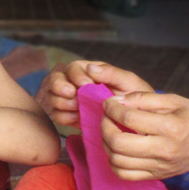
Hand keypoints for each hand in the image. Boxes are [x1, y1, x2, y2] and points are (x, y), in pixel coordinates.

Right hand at [36, 61, 153, 126]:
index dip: (76, 76)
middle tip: (73, 96)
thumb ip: (111, 73)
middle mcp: (74, 82)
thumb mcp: (128, 82)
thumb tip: (90, 67)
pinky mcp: (67, 115)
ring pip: (52, 97)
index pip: (73, 68)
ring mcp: (68, 99)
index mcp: (88, 71)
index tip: (86, 85)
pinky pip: (56, 115)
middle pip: (54, 80)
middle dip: (60, 87)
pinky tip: (78, 119)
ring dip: (63, 103)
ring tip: (79, 109)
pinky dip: (64, 117)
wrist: (136, 122)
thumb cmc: (134, 97)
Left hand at [100, 91, 188, 179]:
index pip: (129, 118)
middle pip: (118, 143)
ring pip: (117, 161)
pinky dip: (113, 162)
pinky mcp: (156, 176)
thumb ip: (144, 98)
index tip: (109, 103)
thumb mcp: (176, 100)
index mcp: (170, 127)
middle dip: (105, 126)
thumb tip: (118, 100)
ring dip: (106, 144)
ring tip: (110, 131)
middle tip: (106, 117)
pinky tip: (116, 149)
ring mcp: (158, 166)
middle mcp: (163, 150)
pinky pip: (125, 175)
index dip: (112, 108)